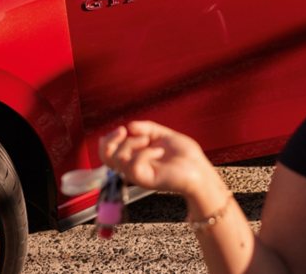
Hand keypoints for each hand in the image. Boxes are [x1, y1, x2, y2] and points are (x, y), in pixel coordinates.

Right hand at [99, 121, 218, 197]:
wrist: (199, 169)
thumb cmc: (185, 155)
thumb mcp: (164, 135)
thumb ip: (147, 129)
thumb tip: (130, 126)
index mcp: (135, 156)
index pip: (109, 153)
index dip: (107, 141)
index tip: (120, 129)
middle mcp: (133, 166)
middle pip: (106, 158)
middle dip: (110, 141)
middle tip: (123, 131)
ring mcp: (138, 174)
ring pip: (117, 159)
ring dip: (130, 144)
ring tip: (147, 141)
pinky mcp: (144, 179)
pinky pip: (132, 165)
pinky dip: (144, 153)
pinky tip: (157, 152)